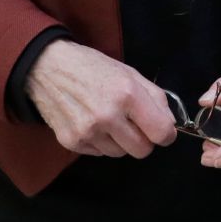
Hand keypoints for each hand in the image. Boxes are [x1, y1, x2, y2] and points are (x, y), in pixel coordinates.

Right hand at [24, 39, 176, 157]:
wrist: (49, 68)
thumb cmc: (94, 67)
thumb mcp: (130, 73)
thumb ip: (156, 98)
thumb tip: (171, 124)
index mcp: (127, 95)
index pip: (160, 133)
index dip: (166, 134)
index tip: (162, 131)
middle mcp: (107, 116)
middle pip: (142, 150)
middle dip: (144, 140)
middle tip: (135, 125)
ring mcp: (87, 132)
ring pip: (120, 153)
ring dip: (121, 141)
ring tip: (110, 120)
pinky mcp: (71, 142)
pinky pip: (100, 153)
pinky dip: (102, 142)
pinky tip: (93, 123)